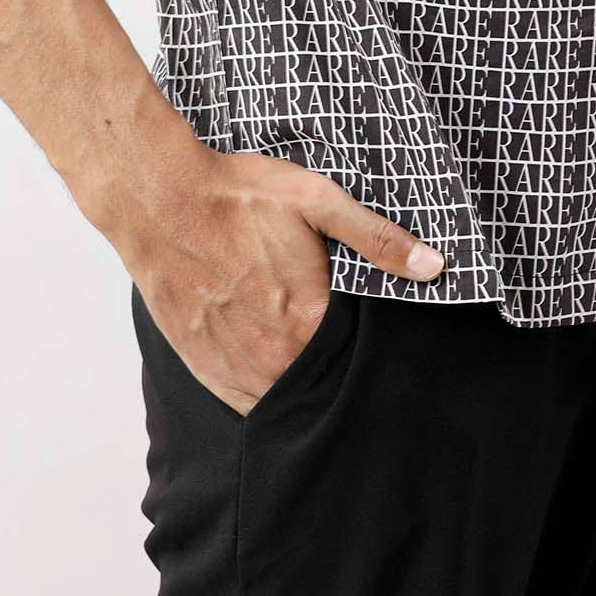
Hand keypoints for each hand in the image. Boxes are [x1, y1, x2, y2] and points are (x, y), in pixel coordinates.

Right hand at [118, 148, 445, 415]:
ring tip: (305, 352)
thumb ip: (377, 239)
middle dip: (335, 367)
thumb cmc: (238, 196)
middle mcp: (272, 357)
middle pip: (321, 381)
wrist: (161, 201)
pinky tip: (271, 362)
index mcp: (307, 320)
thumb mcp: (317, 202)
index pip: (357, 356)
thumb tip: (434, 266)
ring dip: (298, 382)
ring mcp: (235, 367)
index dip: (368, 345)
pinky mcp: (204, 367)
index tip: (376, 337)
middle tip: (337, 339)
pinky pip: (245, 399)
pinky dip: (263, 388)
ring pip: (283, 396)